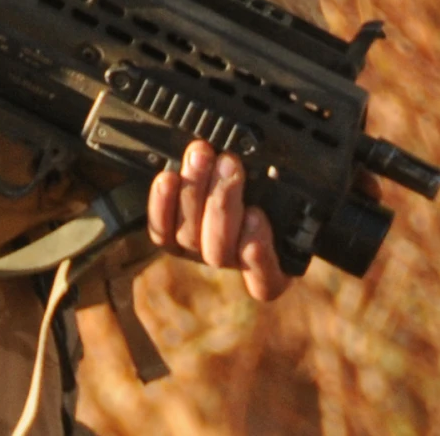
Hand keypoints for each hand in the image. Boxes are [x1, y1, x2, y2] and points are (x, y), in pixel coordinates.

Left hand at [147, 140, 291, 301]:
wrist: (222, 172)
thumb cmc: (264, 181)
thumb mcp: (278, 187)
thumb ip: (274, 189)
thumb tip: (267, 173)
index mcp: (271, 265)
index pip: (267, 282)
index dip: (260, 255)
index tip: (256, 215)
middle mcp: (232, 263)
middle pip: (220, 252)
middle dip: (222, 202)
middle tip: (228, 163)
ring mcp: (197, 253)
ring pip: (189, 237)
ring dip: (194, 191)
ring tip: (201, 156)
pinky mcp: (169, 239)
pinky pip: (161, 231)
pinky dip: (162, 204)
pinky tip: (168, 177)